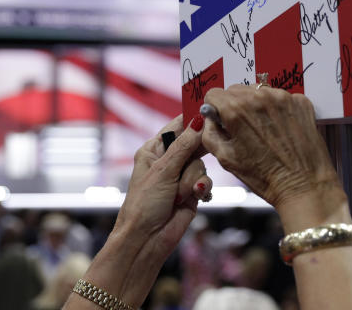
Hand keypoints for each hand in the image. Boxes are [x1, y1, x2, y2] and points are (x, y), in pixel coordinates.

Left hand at [117, 115, 211, 239]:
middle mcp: (168, 161)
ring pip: (201, 165)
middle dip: (196, 155)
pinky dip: (202, 189)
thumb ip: (184, 147)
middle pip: (194, 144)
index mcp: (154, 150)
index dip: (191, 120)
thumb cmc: (144, 204)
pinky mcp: (192, 192)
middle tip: (199, 156)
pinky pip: (207, 182)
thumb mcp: (163, 171)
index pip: (176, 127)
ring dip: (193, 179)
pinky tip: (196, 197)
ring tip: (181, 194)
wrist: (147, 239)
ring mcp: (181, 177)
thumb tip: (199, 122)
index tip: (208, 113)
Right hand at [201, 84, 342, 216]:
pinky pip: (280, 98)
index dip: (214, 108)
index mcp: (236, 110)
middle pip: (235, 90)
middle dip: (234, 106)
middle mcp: (259, 97)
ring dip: (256, 106)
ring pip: (258, 91)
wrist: (304, 186)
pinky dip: (277, 110)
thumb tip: (209, 117)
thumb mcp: (225, 158)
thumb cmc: (264, 176)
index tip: (221, 119)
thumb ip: (209, 132)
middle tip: (243, 128)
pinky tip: (280, 130)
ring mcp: (282, 97)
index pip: (214, 93)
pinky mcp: (301, 102)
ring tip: (264, 130)